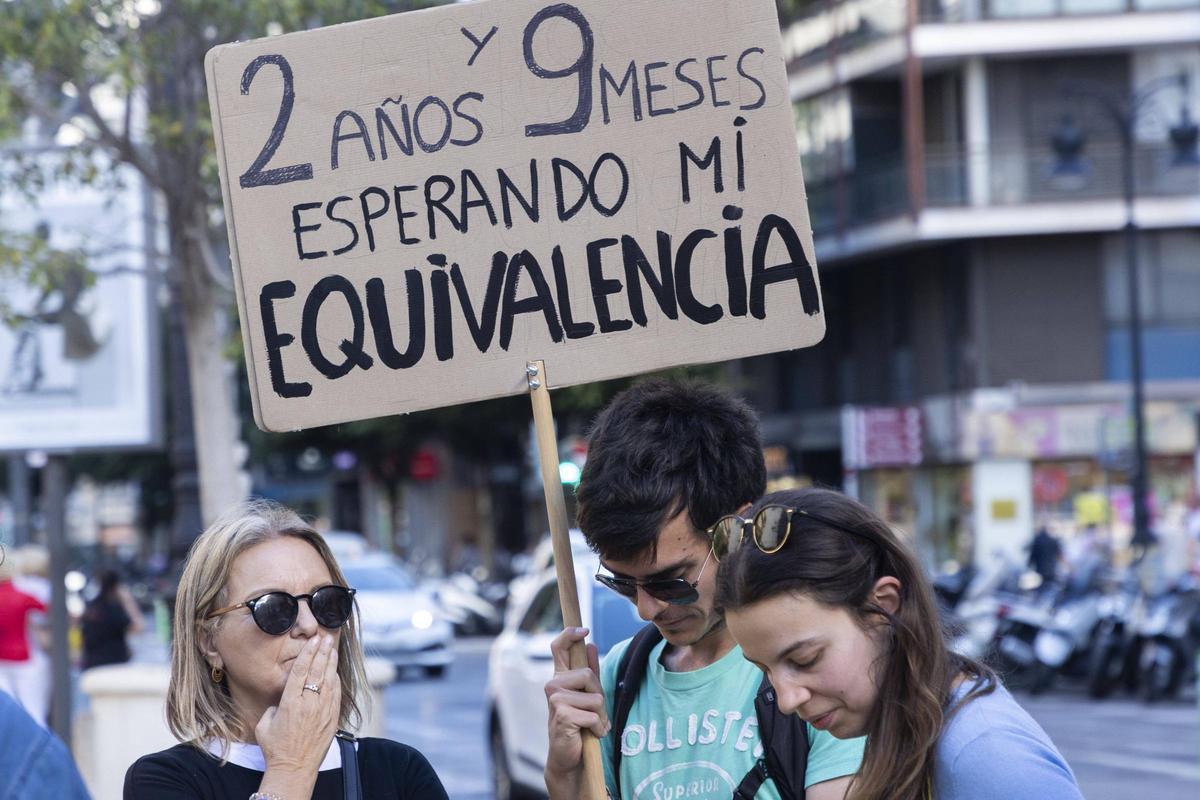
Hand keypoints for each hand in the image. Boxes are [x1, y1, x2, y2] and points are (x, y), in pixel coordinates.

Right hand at [256, 634, 339, 778]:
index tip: (312, 641)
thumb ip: (274, 707)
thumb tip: (282, 700)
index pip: (300, 671)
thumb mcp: (265, 724)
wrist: (294, 768)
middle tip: (326, 638)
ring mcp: (322, 711)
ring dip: (331, 663)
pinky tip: (335, 671)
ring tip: (332, 648)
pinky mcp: (332, 718)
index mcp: (290, 703)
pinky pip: (336, 694)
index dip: (307, 653)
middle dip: (322, 652)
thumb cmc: (276, 748)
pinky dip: (336, 681)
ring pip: (329, 680)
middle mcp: (308, 704)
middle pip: (317, 671)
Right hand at [543, 627, 607, 796]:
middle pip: (588, 674)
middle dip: (599, 695)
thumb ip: (589, 671)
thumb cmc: (579, 725)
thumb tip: (590, 644)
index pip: (559, 647)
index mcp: (559, 678)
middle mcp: (553, 685)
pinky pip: (593, 715)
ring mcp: (555, 699)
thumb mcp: (586, 696)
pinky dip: (598, 728)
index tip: (584, 630)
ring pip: (595, 697)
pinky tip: (589, 734)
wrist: (569, 756)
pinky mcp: (561, 715)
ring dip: (600, 715)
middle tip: (594, 713)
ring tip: (591, 725)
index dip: (570, 634)